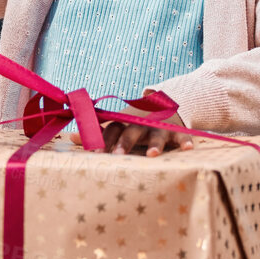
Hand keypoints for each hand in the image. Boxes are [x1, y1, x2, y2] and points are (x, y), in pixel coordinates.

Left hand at [71, 100, 192, 155]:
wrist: (167, 104)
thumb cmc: (136, 122)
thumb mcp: (119, 124)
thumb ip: (98, 132)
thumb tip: (71, 137)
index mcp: (125, 122)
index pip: (111, 128)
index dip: (103, 139)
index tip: (96, 153)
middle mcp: (140, 123)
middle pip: (131, 131)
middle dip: (125, 142)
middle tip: (118, 155)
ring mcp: (159, 125)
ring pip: (156, 134)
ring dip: (154, 144)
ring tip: (152, 155)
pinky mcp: (177, 129)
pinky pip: (182, 135)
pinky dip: (185, 141)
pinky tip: (188, 149)